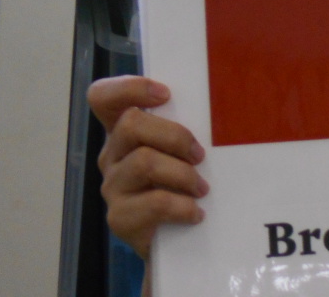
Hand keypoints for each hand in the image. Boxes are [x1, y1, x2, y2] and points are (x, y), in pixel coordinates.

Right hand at [88, 75, 208, 261]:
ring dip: (183, 174)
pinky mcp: (120, 218)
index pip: (104, 97)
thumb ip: (187, 127)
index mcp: (125, 131)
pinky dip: (183, 206)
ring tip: (202, 188)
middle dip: (174, 135)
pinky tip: (196, 212)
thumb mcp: (184, 151)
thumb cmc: (185, 185)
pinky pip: (155, 202)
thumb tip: (224, 107)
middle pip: (131, 124)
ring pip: (144, 162)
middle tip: (200, 155)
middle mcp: (113, 154)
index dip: (129, 87)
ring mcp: (113, 186)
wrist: (177, 240)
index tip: (166, 94)